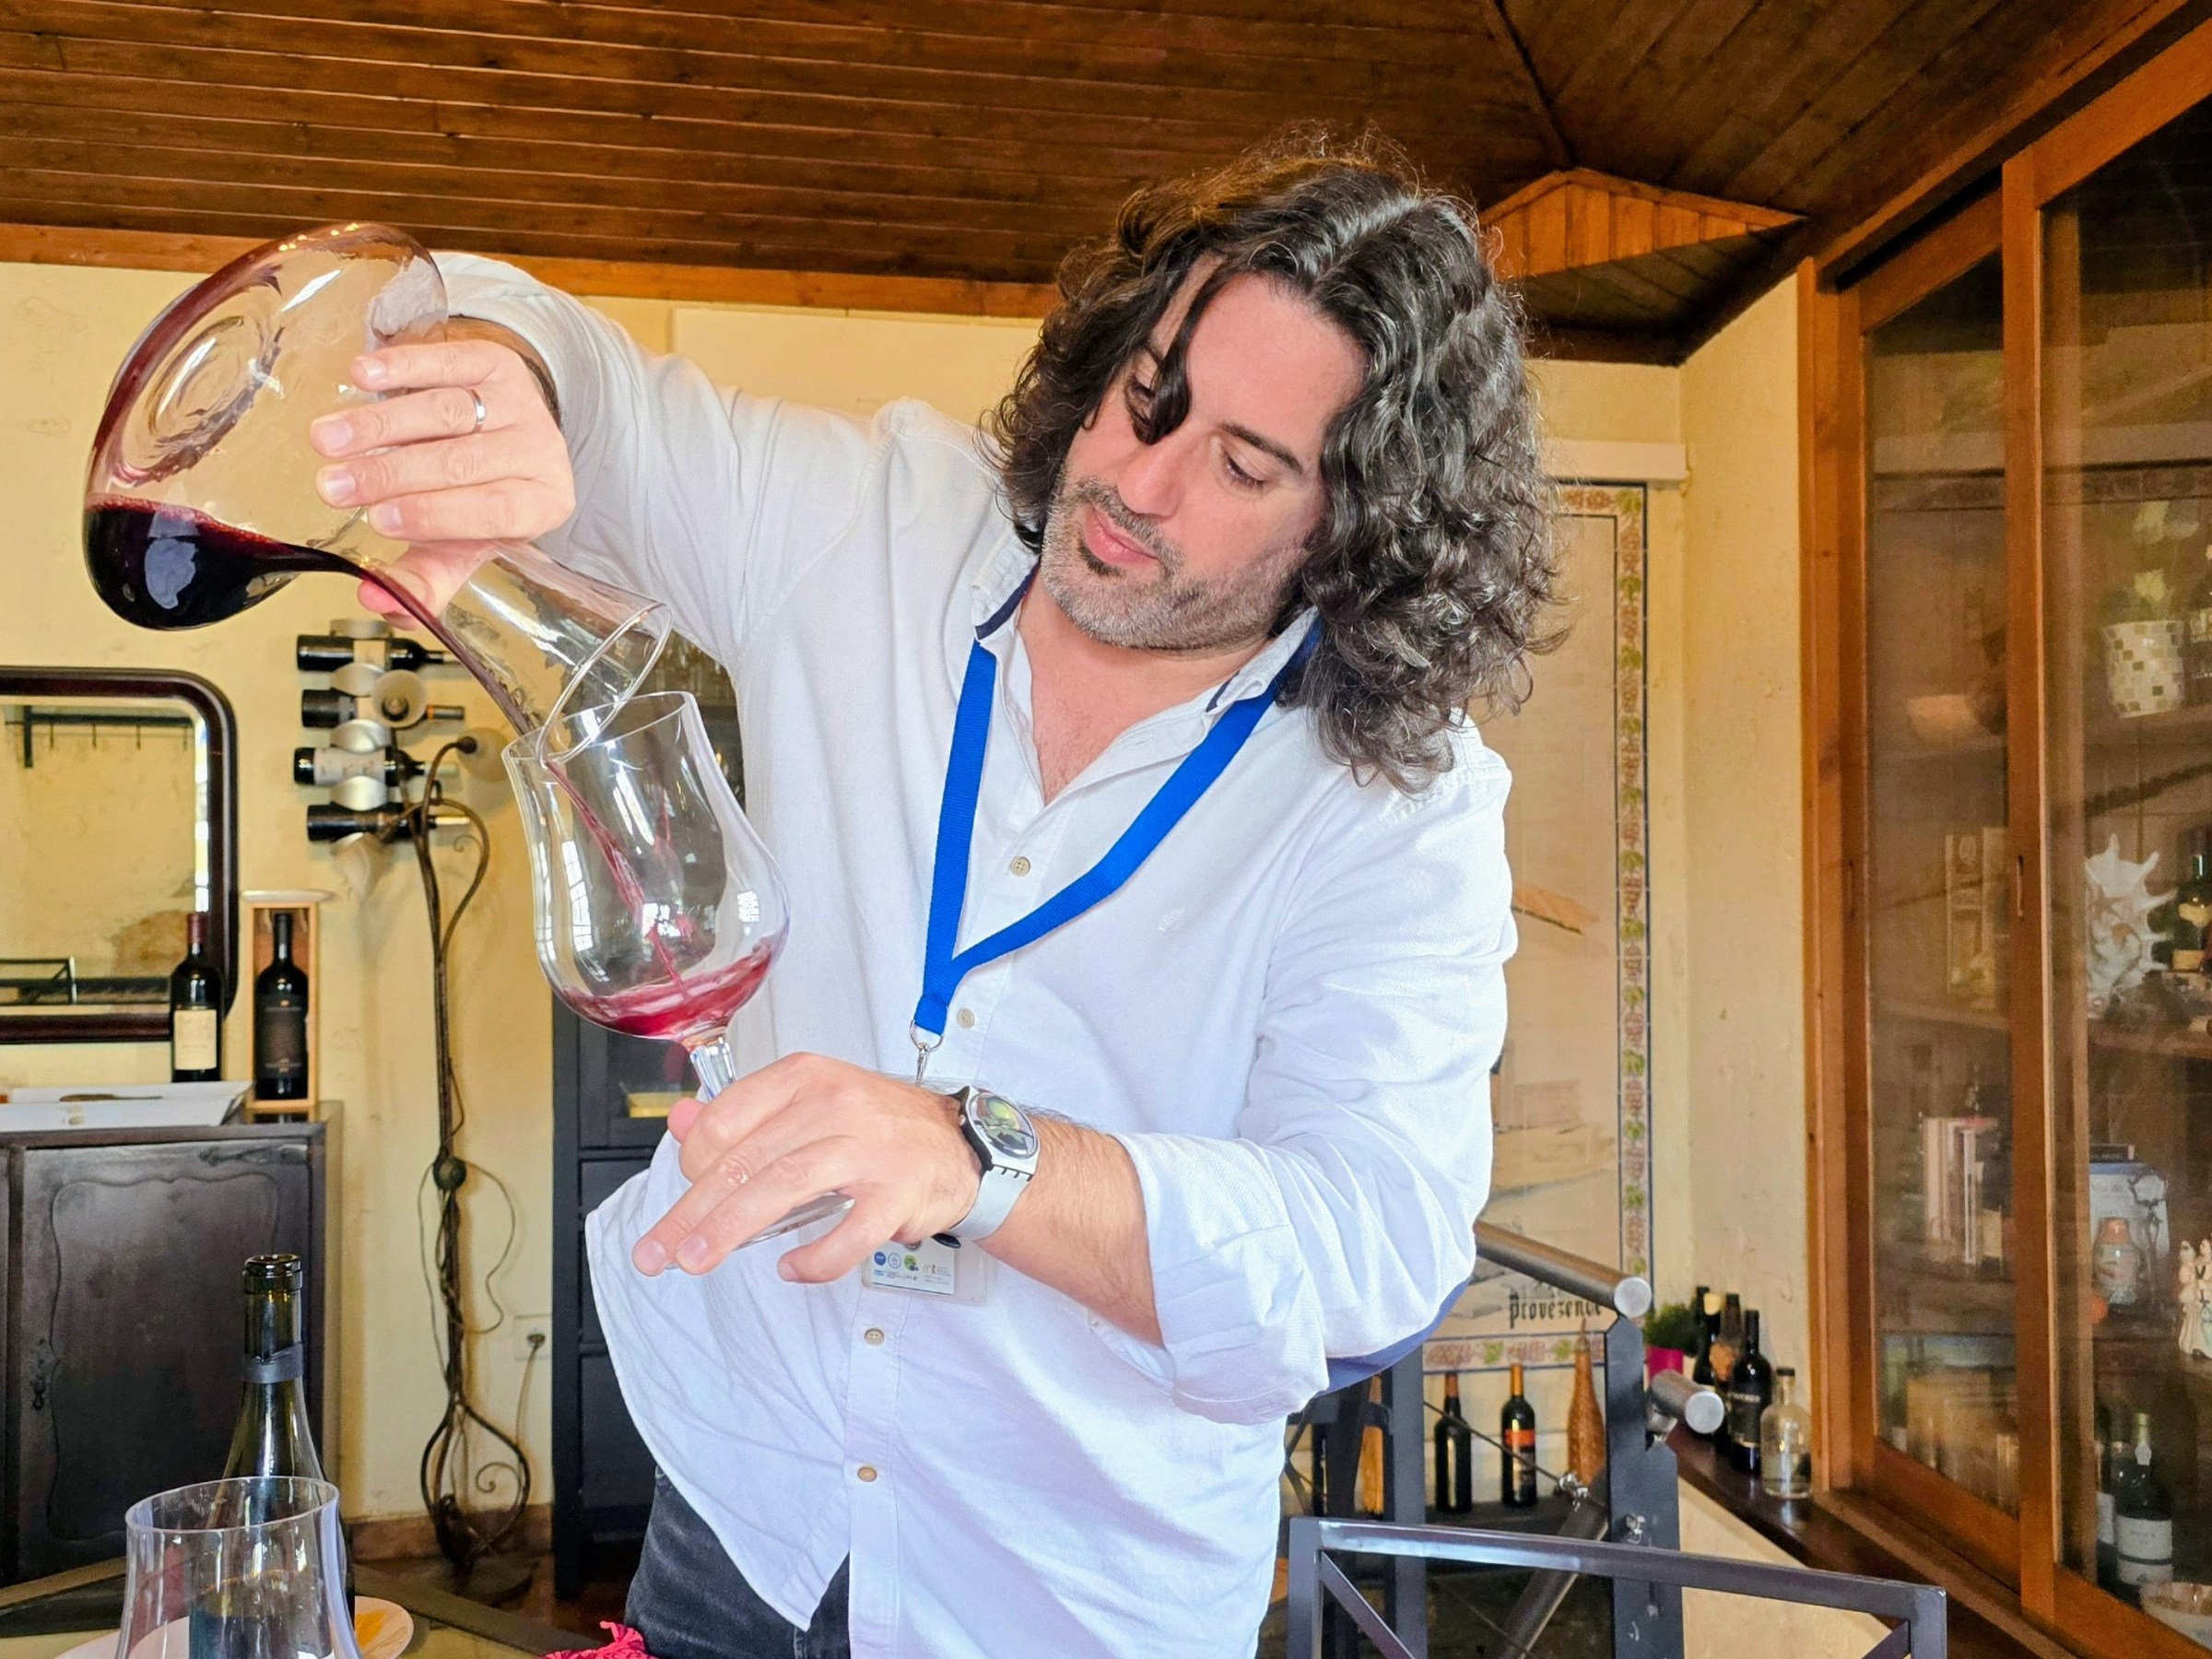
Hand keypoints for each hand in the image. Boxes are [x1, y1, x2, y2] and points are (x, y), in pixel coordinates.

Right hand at [307, 335, 573, 615]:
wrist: (509, 436)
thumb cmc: (479, 502)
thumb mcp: (463, 545)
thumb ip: (425, 578)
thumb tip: (376, 604)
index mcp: (544, 504)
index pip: (494, 510)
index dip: (436, 514)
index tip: (378, 520)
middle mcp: (541, 450)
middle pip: (461, 461)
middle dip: (390, 474)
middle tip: (332, 486)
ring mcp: (520, 402)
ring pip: (445, 411)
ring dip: (379, 425)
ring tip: (326, 441)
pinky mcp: (496, 362)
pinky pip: (447, 361)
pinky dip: (403, 366)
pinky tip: (361, 374)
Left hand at [631, 1054, 981, 1284]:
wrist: (959, 1147)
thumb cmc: (877, 1127)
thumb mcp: (808, 1102)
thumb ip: (743, 1114)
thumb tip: (680, 1122)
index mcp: (804, 1078)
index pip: (726, 1120)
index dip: (691, 1164)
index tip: (682, 1197)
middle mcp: (834, 1104)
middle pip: (746, 1161)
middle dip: (692, 1212)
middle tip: (658, 1252)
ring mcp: (868, 1148)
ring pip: (783, 1188)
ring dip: (730, 1230)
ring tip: (696, 1262)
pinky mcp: (897, 1193)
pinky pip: (848, 1233)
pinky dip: (815, 1257)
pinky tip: (792, 1269)